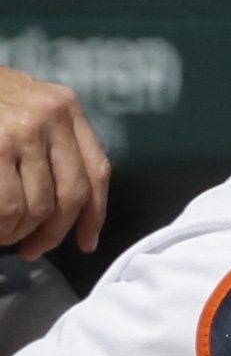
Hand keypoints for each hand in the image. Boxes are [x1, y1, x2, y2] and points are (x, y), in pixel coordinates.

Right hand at [0, 67, 106, 260]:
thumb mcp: (22, 106)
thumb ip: (49, 142)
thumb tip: (71, 207)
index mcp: (64, 105)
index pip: (96, 170)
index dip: (95, 213)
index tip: (86, 241)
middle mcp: (51, 115)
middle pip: (72, 195)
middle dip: (54, 233)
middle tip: (33, 249)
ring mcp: (23, 130)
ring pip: (39, 206)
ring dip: (19, 232)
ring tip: (4, 236)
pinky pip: (9, 205)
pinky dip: (2, 227)